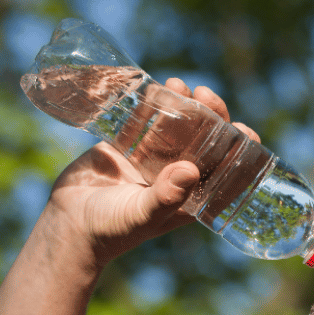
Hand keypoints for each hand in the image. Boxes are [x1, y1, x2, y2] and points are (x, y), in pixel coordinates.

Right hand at [40, 80, 260, 265]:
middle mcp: (176, 177)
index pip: (224, 172)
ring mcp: (152, 160)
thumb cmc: (111, 229)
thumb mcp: (141, 214)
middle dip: (210, 117)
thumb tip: (191, 170)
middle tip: (206, 96)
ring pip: (176, 127)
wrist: (68, 224)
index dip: (239, 151)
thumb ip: (166, 196)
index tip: (244, 130)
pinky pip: (145, 122)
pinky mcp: (127, 147)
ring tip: (180, 84)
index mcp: (190, 197)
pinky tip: (158, 86)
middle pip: (203, 142)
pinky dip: (152, 105)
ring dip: (183, 105)